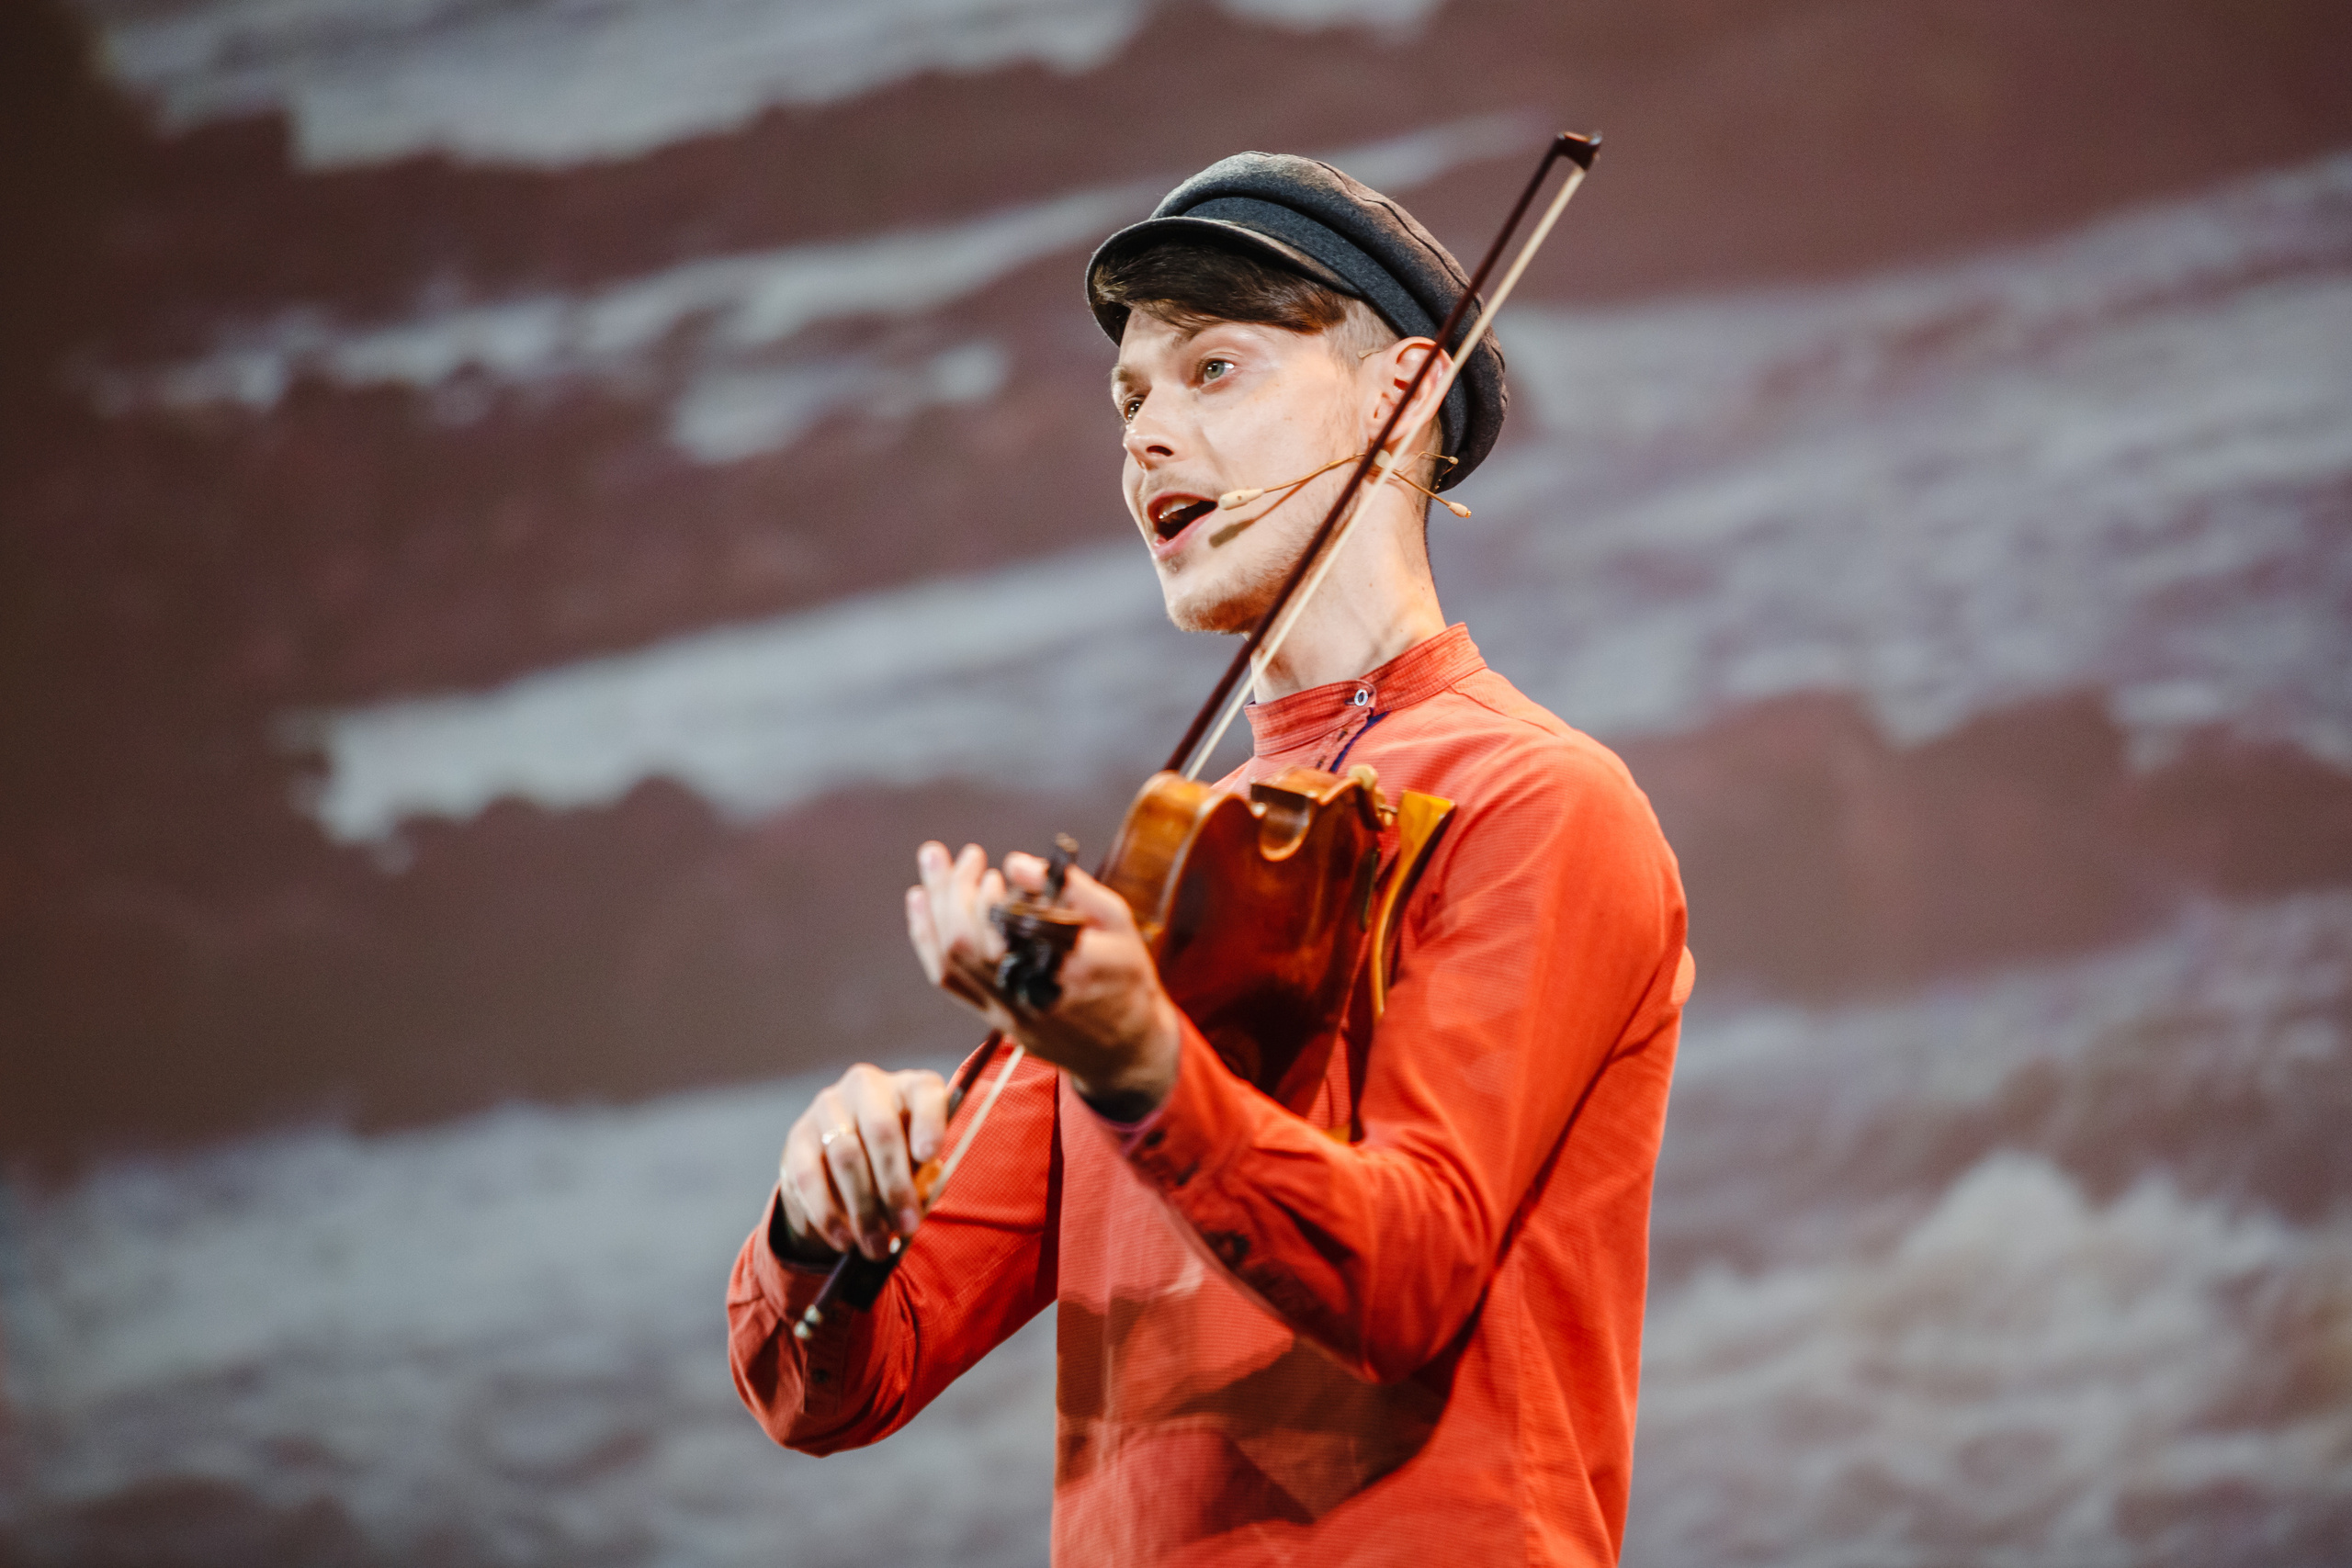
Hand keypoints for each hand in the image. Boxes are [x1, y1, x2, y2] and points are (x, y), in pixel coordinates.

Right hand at [777, 1064, 949, 1261]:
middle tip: (906, 1226)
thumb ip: (923, 1178)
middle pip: (881, 1130)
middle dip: (895, 1185)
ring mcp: (828, 1107)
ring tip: (877, 1245)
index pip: (925, 1092)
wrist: (842, 1163)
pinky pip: (810, 1177)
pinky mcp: (799, 1136)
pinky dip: (829, 1214)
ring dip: (863, 1208)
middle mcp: (867, 1086)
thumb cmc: (898, 1163)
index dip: (929, 1122)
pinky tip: (845, 1239)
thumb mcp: (918, 1166)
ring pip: (846, 1156)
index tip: (929, 1155)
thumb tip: (915, 1204)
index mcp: (909, 1088)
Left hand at [905, 841, 1179, 1111]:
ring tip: (935, 867)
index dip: (987, 897)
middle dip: (953, 891)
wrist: (1126, 1048)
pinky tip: (922, 904)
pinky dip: (927, 939)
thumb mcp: (1117, 923)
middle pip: (967, 945)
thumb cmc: (1126, 977)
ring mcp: (1007, 1012)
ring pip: (950, 963)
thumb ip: (1073, 889)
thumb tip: (1017, 862)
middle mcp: (1030, 995)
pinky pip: (949, 981)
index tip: (993, 869)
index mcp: (1069, 967)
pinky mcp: (994, 1020)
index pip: (1009, 932)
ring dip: (934, 910)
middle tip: (964, 856)